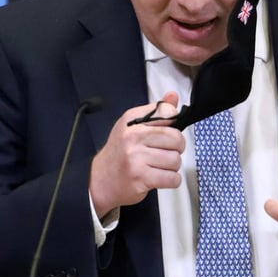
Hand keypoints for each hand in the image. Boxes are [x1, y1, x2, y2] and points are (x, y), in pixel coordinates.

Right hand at [89, 92, 183, 217]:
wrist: (100, 179)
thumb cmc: (120, 152)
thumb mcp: (133, 126)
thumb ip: (156, 112)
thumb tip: (173, 96)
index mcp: (133, 120)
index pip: (168, 113)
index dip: (174, 125)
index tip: (167, 133)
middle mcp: (133, 136)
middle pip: (176, 138)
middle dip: (177, 148)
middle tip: (166, 152)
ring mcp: (136, 157)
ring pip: (175, 160)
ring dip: (172, 167)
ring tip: (159, 166)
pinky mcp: (140, 177)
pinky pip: (172, 178)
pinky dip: (171, 180)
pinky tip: (160, 177)